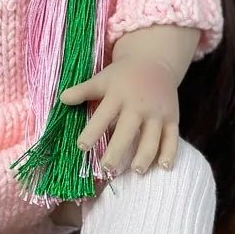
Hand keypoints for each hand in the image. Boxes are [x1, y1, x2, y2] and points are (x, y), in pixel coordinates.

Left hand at [59, 55, 180, 173]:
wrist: (155, 61)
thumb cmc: (123, 75)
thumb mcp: (102, 79)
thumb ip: (83, 90)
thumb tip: (61, 99)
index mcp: (118, 95)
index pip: (102, 116)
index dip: (91, 132)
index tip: (81, 148)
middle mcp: (138, 105)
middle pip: (127, 131)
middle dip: (117, 151)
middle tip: (106, 169)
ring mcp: (157, 113)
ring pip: (152, 138)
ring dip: (144, 156)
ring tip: (136, 171)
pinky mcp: (172, 118)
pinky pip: (172, 139)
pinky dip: (169, 154)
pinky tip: (163, 168)